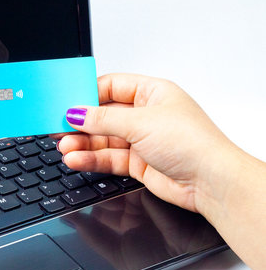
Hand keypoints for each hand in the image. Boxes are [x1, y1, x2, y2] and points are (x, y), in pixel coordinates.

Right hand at [58, 74, 234, 212]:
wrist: (210, 182)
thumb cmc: (193, 144)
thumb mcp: (140, 123)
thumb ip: (103, 120)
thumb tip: (77, 114)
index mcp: (152, 93)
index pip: (112, 86)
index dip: (88, 94)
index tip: (67, 102)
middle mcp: (146, 116)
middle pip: (104, 115)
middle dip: (81, 123)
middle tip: (58, 128)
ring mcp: (142, 140)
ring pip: (103, 139)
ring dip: (83, 143)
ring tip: (65, 147)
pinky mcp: (138, 163)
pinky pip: (108, 158)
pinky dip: (91, 159)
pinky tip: (76, 159)